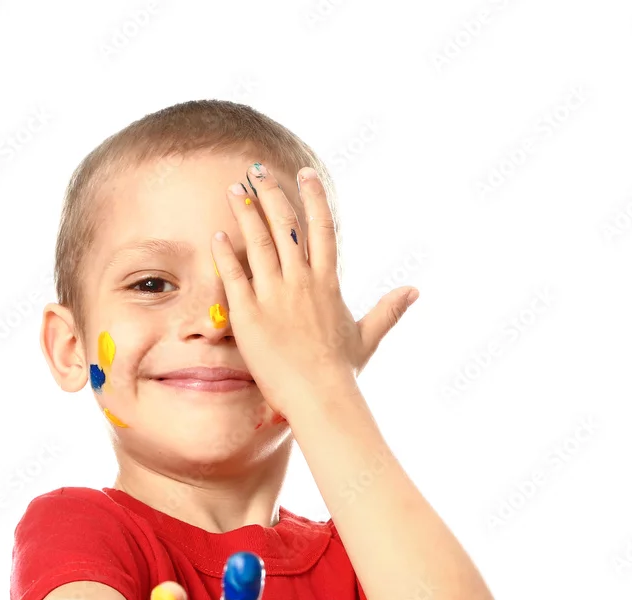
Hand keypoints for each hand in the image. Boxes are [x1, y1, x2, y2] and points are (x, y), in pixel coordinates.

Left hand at [209, 160, 418, 420]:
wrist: (319, 396)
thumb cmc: (342, 372)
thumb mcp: (367, 337)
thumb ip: (388, 310)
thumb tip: (415, 291)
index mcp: (327, 283)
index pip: (321, 228)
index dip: (313, 198)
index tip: (305, 174)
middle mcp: (301, 282)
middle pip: (285, 226)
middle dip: (271, 194)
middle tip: (257, 172)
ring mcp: (274, 296)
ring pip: (258, 243)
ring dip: (245, 213)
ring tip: (234, 189)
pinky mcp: (249, 314)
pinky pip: (234, 275)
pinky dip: (225, 253)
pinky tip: (217, 234)